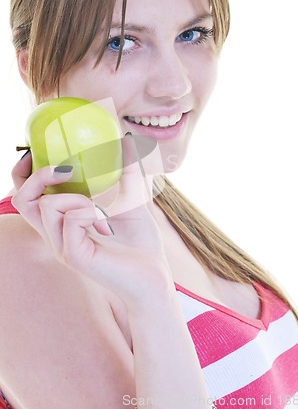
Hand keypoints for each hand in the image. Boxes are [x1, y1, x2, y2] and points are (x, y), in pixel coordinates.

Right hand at [11, 135, 171, 306]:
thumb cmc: (141, 244)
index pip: (29, 195)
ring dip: (77, 197)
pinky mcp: (74, 256)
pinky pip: (70, 220)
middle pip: (22, 199)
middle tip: (66, 169)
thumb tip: (131, 140)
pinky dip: (89, 211)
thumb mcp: (133, 199)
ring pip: (47, 206)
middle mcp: (57, 234)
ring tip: (101, 211)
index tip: (38, 151)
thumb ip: (127, 172)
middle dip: (39, 175)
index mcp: (64, 221)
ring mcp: (63, 246)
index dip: (25, 172)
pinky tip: (106, 224)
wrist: (155, 277)